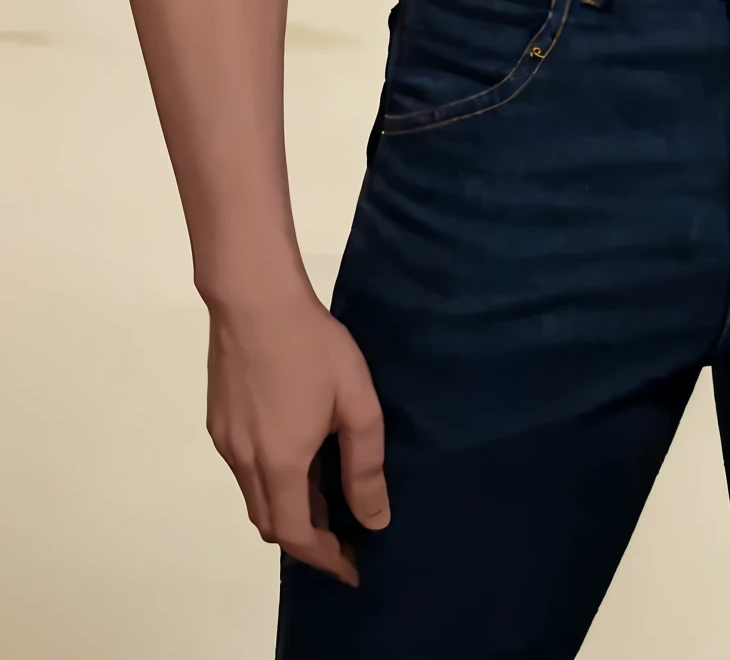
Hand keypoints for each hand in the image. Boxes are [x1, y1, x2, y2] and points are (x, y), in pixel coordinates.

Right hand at [205, 288, 388, 584]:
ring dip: (289, 510)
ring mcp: (225, 443)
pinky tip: (297, 458)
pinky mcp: (218, 422)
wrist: (254, 300)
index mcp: (280, 464)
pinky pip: (245, 471)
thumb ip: (365, 463)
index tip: (352, 568)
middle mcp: (244, 463)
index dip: (325, 558)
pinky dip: (272, 483)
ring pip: (255, 498)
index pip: (297, 536)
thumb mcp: (356, 401)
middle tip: (344, 536)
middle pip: (272, 523)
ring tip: (326, 498)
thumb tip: (374, 518)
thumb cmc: (313, 347)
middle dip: (308, 540)